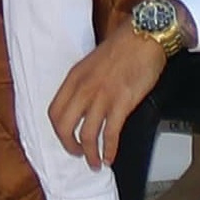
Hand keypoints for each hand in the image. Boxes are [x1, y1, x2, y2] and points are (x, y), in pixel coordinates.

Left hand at [44, 23, 169, 171]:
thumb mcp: (92, 63)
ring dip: (90, 154)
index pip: (54, 112)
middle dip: (70, 146)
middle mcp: (84, 89)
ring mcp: (102, 97)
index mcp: (74, 78)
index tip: (67, 138)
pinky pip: (110, 134)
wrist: (145, 36)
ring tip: (95, 163)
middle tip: (79, 154)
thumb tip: (85, 104)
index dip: (58, 131)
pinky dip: (108, 150)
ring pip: (87, 135)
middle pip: (64, 127)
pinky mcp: (122, 103)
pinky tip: (110, 157)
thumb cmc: (123, 46)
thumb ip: (85, 83)